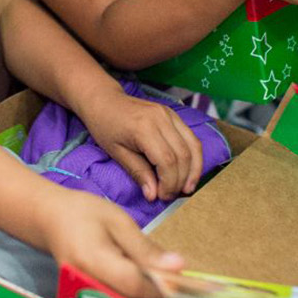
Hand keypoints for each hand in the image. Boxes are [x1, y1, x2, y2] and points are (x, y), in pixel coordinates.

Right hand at [42, 189, 183, 297]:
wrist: (49, 220)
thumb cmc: (83, 213)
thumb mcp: (118, 220)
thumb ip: (146, 248)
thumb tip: (178, 267)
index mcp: (93, 260)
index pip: (135, 284)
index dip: (164, 286)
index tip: (188, 281)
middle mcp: (87, 286)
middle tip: (183, 284)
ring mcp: (85, 297)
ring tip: (167, 283)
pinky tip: (148, 287)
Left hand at [81, 89, 202, 200]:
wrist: (104, 100)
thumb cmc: (105, 126)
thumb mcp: (116, 152)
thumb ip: (138, 173)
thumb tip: (153, 195)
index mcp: (144, 128)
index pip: (167, 160)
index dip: (169, 182)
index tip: (162, 196)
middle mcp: (161, 119)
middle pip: (183, 155)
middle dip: (181, 180)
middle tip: (171, 195)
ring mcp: (169, 114)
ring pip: (193, 146)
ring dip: (193, 170)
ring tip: (187, 188)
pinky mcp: (173, 115)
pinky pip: (190, 138)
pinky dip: (193, 156)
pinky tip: (189, 171)